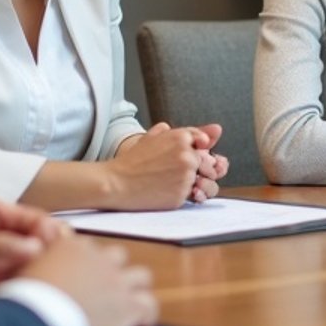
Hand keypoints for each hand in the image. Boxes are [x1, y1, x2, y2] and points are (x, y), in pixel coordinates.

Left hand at [0, 197, 65, 305]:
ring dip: (47, 274)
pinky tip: (43, 299)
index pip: (36, 220)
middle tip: (64, 275)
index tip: (61, 253)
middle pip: (43, 241)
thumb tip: (37, 247)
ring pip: (39, 263)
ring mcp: (6, 258)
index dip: (51, 235)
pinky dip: (36, 288)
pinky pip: (28, 282)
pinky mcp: (3, 281)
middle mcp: (6, 233)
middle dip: (55, 256)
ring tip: (56, 290)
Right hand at [16, 234, 159, 325]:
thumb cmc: (22, 300)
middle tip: (105, 291)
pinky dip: (147, 315)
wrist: (35, 320)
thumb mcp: (19, 273)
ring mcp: (116, 281)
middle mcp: (97, 258)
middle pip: (117, 257)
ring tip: (126, 305)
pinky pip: (149, 306)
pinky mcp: (128, 306)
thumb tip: (32, 266)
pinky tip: (142, 325)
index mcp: (70, 246)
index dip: (87, 265)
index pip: (88, 248)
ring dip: (134, 289)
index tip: (83, 278)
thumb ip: (34, 264)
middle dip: (113, 272)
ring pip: (140, 276)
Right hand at [105, 123, 222, 208]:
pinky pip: (192, 195)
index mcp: (180, 138)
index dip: (200, 148)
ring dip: (194, 182)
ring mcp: (186, 177)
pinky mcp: (182, 195)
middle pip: (209, 163)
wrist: (116, 183)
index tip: (193, 153)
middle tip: (177, 171)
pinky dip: (182, 194)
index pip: (204, 140)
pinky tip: (165, 191)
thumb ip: (175, 132)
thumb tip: (206, 130)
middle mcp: (187, 156)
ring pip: (204, 181)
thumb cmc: (132, 161)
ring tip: (172, 182)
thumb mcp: (152, 138)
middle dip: (199, 167)